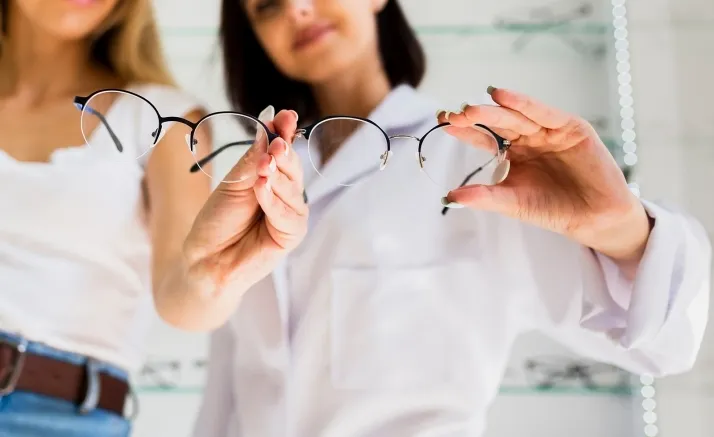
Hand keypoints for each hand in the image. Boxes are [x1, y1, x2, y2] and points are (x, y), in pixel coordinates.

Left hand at [183, 106, 307, 294]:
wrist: (207, 258)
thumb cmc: (217, 220)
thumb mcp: (233, 182)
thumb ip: (253, 157)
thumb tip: (268, 124)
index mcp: (269, 174)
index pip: (282, 149)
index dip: (285, 132)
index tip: (285, 116)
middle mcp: (283, 191)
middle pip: (293, 166)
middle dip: (284, 153)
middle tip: (275, 146)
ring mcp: (290, 212)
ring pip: (294, 188)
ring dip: (278, 178)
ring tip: (262, 172)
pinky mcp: (292, 234)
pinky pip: (291, 214)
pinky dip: (276, 202)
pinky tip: (263, 192)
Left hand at [439, 87, 651, 264]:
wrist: (594, 219)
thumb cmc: (553, 210)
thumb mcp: (512, 202)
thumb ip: (483, 197)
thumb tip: (447, 197)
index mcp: (512, 154)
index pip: (483, 138)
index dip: (464, 130)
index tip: (442, 121)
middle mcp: (528, 138)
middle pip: (497, 123)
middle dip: (475, 117)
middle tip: (454, 114)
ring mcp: (549, 131)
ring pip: (517, 116)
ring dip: (495, 110)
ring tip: (471, 107)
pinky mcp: (570, 127)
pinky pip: (544, 113)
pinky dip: (524, 104)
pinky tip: (503, 96)